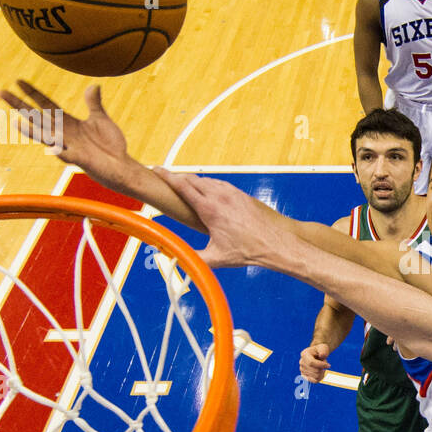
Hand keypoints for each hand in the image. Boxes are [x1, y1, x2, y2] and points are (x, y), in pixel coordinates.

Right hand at [0, 81, 129, 173]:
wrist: (121, 166)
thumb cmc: (109, 145)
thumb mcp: (100, 119)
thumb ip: (93, 103)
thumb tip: (93, 85)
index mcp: (67, 122)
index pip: (46, 104)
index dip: (33, 93)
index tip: (18, 80)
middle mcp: (63, 133)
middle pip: (37, 117)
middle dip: (20, 105)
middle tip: (1, 92)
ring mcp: (68, 146)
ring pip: (45, 136)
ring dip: (32, 130)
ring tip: (15, 122)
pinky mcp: (78, 158)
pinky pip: (63, 153)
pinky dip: (56, 149)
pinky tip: (51, 147)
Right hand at [154, 170, 273, 268]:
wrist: (276, 241)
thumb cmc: (248, 250)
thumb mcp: (216, 258)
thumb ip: (193, 259)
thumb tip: (174, 260)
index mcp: (209, 208)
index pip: (182, 185)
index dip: (166, 176)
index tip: (155, 170)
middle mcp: (219, 195)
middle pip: (191, 178)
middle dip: (175, 177)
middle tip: (163, 178)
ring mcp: (231, 192)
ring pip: (205, 180)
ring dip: (191, 180)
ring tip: (181, 186)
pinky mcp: (239, 193)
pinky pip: (218, 183)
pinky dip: (207, 184)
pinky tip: (205, 192)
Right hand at [300, 342, 330, 381]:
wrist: (316, 354)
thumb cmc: (320, 350)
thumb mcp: (323, 347)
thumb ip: (323, 351)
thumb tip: (322, 356)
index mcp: (304, 354)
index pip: (311, 363)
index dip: (321, 365)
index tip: (329, 365)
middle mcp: (301, 362)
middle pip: (315, 370)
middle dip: (322, 368)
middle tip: (324, 363)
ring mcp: (302, 369)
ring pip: (316, 376)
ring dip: (322, 372)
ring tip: (321, 367)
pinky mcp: (304, 375)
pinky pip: (314, 381)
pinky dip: (320, 378)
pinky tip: (321, 373)